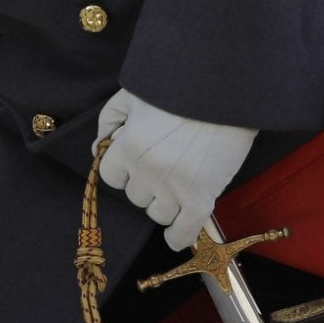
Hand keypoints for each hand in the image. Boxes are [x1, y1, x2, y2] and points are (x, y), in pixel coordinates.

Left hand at [97, 89, 256, 252]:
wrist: (226, 87)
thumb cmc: (180, 85)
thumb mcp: (133, 93)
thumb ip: (109, 120)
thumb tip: (96, 148)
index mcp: (129, 146)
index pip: (111, 177)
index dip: (123, 170)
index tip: (136, 162)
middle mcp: (148, 171)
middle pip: (136, 196)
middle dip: (146, 183)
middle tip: (165, 165)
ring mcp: (175, 186)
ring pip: (158, 213)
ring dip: (164, 203)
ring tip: (178, 185)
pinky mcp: (202, 196)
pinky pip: (184, 230)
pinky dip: (178, 236)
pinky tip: (175, 236)